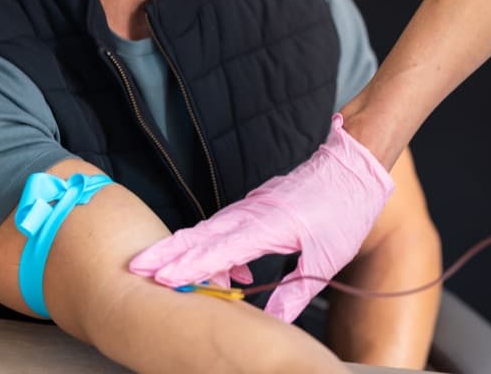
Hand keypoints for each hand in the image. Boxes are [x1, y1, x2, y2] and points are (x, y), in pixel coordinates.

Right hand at [129, 113, 394, 321]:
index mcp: (270, 225)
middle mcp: (254, 212)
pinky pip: (225, 224)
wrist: (354, 162)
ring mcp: (252, 205)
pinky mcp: (256, 203)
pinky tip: (211, 264)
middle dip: (169, 253)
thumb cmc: (345, 209)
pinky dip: (207, 242)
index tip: (160, 277)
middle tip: (136, 268)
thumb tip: (272, 327)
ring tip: (156, 267)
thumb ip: (295, 294)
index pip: (221, 250)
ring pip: (210, 229)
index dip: (189, 266)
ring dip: (184, 248)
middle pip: (202, 235)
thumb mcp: (326, 260)